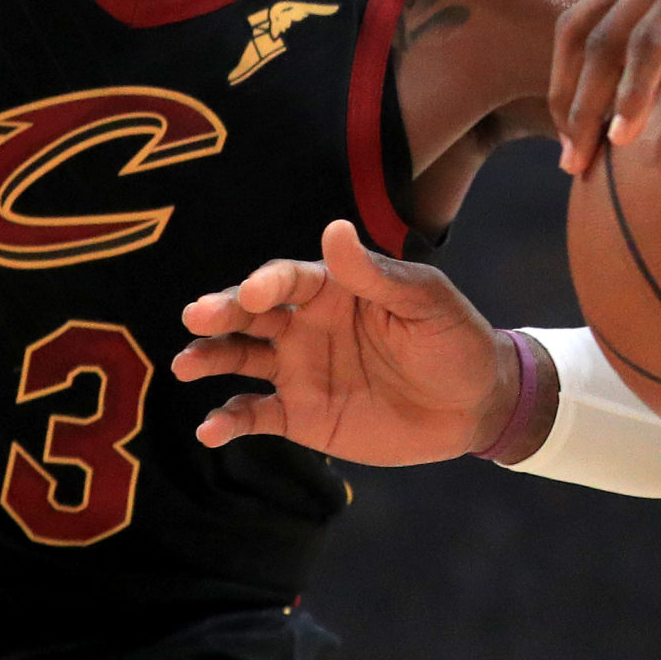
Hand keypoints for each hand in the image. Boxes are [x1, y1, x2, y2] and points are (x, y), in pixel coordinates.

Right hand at [173, 219, 521, 464]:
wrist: (475, 405)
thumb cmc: (455, 340)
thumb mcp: (425, 302)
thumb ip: (374, 275)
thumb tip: (333, 230)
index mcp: (335, 289)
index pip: (290, 278)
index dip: (268, 283)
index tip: (253, 293)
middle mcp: (307, 325)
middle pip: (251, 313)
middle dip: (221, 311)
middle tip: (195, 315)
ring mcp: (300, 370)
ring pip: (241, 358)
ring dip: (210, 357)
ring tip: (185, 363)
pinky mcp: (302, 416)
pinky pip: (255, 415)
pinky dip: (228, 420)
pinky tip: (210, 429)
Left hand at [550, 0, 660, 173]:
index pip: (587, 20)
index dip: (573, 74)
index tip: (577, 127)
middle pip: (577, 33)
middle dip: (564, 97)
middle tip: (568, 159)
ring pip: (603, 42)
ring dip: (586, 106)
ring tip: (582, 159)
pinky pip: (650, 43)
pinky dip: (632, 91)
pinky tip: (624, 134)